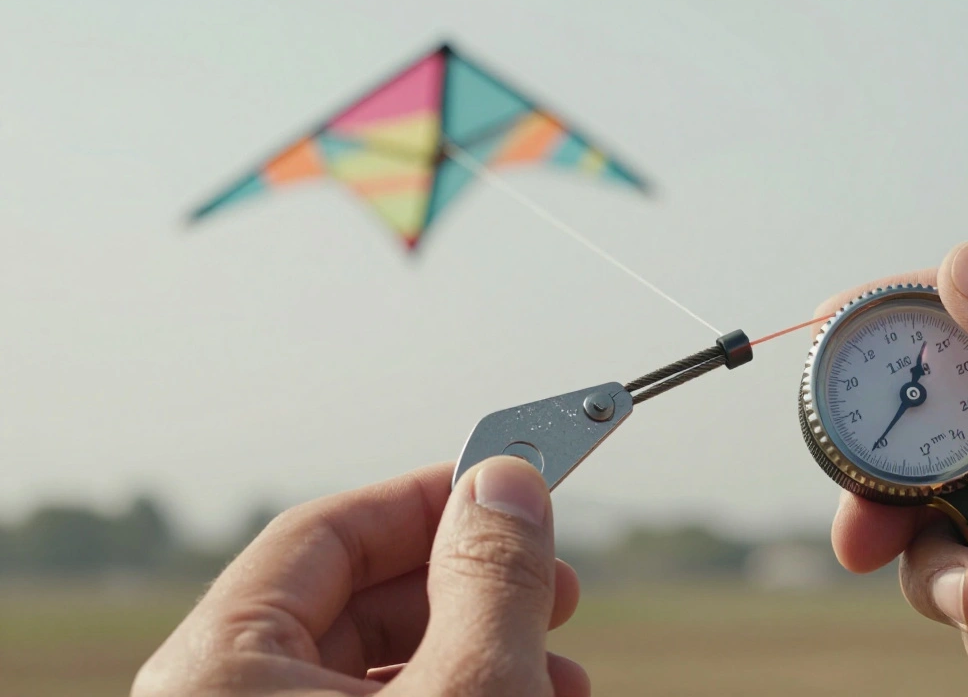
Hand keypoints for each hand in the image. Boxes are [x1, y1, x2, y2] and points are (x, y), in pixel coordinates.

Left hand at [131, 456, 589, 696]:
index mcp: (217, 673)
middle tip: (554, 582)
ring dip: (483, 652)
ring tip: (562, 674)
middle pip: (358, 604)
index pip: (324, 536)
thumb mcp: (466, 690)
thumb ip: (488, 578)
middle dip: (476, 589)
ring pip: (379, 671)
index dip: (427, 499)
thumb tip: (507, 480)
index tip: (508, 482)